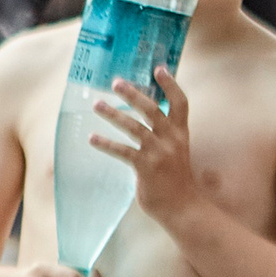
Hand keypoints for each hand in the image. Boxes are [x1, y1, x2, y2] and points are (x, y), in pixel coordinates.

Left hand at [90, 66, 199, 226]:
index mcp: (180, 133)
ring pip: (134, 127)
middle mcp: (172, 140)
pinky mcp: (146, 167)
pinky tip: (92, 138)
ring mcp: (159, 153)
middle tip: (116, 82)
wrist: (184, 207)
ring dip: (113, 114)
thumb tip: (148, 119)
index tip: (158, 68)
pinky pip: (123, 151)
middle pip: (153, 110)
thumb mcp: (176, 151)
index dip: (170, 85)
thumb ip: (165, 135)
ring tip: (97, 104)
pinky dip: (105, 144)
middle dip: (134, 94)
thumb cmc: (176, 178)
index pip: (180, 103)